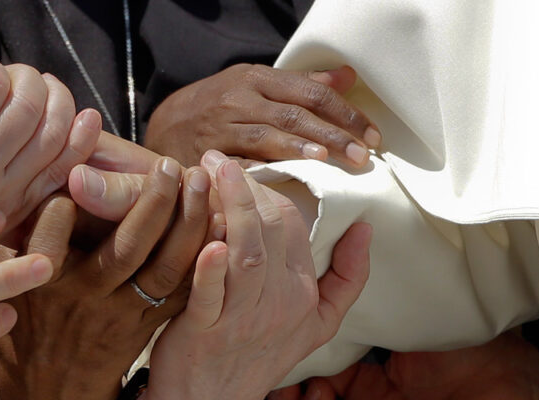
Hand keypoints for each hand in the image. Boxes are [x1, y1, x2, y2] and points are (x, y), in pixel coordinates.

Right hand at [0, 40, 100, 255]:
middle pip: (30, 106)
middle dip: (27, 78)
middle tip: (13, 77)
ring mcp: (5, 197)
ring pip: (55, 136)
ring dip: (59, 102)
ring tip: (46, 89)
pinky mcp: (19, 213)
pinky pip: (62, 172)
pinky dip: (80, 141)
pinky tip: (85, 119)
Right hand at [0, 158, 210, 399]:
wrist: (53, 390)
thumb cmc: (26, 319)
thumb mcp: (3, 277)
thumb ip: (8, 234)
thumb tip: (2, 183)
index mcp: (43, 282)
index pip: (51, 235)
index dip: (66, 202)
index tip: (77, 170)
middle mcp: (85, 297)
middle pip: (124, 249)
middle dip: (150, 203)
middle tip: (166, 164)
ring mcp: (123, 313)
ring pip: (163, 269)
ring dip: (186, 223)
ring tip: (198, 181)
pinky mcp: (151, 323)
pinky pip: (184, 290)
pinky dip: (204, 257)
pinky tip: (220, 222)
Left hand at [129, 155, 371, 399]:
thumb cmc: (256, 358)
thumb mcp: (319, 324)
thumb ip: (348, 277)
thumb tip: (366, 228)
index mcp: (303, 293)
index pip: (295, 224)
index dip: (268, 191)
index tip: (238, 169)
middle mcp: (278, 304)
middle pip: (272, 229)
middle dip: (245, 186)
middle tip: (217, 158)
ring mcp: (241, 319)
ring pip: (246, 252)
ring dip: (229, 207)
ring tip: (208, 170)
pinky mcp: (204, 333)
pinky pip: (210, 295)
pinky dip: (208, 268)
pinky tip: (206, 241)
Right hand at [144, 64, 379, 167]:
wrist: (165, 125)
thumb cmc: (222, 108)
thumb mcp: (258, 86)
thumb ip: (303, 85)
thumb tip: (348, 78)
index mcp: (259, 79)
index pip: (312, 93)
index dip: (346, 114)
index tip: (373, 136)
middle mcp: (240, 99)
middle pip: (295, 114)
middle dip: (332, 135)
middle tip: (361, 157)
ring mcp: (222, 128)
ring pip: (267, 137)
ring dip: (299, 149)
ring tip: (328, 162)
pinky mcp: (208, 156)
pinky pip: (239, 165)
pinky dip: (262, 173)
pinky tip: (284, 182)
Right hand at [268, 330, 538, 399]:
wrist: (522, 378)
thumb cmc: (479, 349)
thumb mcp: (413, 321)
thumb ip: (376, 307)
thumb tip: (344, 262)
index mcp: (368, 387)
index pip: (310, 389)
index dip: (292, 375)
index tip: (284, 348)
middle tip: (287, 380)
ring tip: (316, 398)